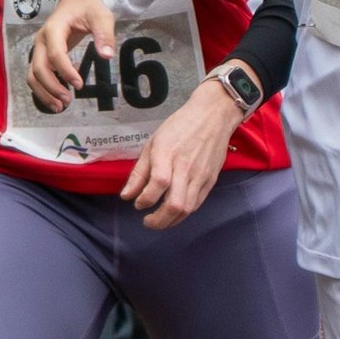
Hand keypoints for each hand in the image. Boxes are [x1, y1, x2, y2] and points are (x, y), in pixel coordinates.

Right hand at [27, 0, 116, 112]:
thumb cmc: (89, 7)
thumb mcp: (101, 16)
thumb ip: (104, 34)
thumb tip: (106, 56)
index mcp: (54, 28)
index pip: (55, 54)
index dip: (65, 71)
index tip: (79, 85)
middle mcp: (41, 40)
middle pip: (38, 68)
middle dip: (51, 87)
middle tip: (68, 101)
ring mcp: (39, 48)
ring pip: (32, 75)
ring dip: (43, 92)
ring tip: (59, 107)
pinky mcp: (41, 55)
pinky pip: (36, 75)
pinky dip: (43, 89)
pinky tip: (56, 98)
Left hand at [120, 74, 250, 229]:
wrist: (213, 117)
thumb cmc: (180, 127)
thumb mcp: (153, 143)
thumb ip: (139, 171)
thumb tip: (127, 196)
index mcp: (168, 153)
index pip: (158, 183)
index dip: (145, 199)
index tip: (137, 203)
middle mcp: (186, 167)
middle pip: (174, 203)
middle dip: (158, 220)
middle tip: (147, 222)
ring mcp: (201, 175)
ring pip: (187, 208)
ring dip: (170, 221)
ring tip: (159, 221)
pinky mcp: (211, 180)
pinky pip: (197, 204)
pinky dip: (183, 213)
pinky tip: (174, 212)